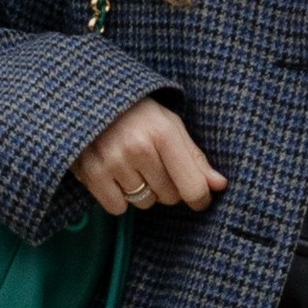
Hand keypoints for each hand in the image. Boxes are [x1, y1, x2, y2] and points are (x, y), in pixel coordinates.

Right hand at [74, 98, 225, 217]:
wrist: (88, 99)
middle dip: (166, 187)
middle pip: (169, 197)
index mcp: (164, 133)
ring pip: (144, 203)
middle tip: (153, 164)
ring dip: (141, 191)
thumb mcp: (170, 125)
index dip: (200, 199)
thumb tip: (220, 185)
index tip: (200, 199)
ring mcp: (113, 161)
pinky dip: (118, 197)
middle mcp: (139, 148)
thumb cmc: (137, 113)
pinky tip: (114, 175)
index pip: (192, 186)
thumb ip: (195, 157)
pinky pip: (117, 207)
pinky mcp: (91, 174)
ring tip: (131, 166)